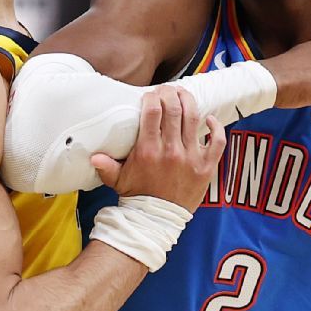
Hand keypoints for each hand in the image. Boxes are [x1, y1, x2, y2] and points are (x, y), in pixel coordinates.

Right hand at [90, 87, 225, 212]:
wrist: (157, 220)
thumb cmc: (137, 196)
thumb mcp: (117, 180)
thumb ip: (106, 166)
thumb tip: (93, 155)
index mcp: (148, 150)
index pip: (152, 112)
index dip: (152, 97)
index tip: (151, 94)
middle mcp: (170, 151)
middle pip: (174, 109)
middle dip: (170, 93)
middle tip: (167, 90)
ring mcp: (191, 158)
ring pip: (194, 118)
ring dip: (189, 101)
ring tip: (183, 95)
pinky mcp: (206, 166)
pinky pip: (217, 141)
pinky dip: (216, 126)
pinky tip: (209, 118)